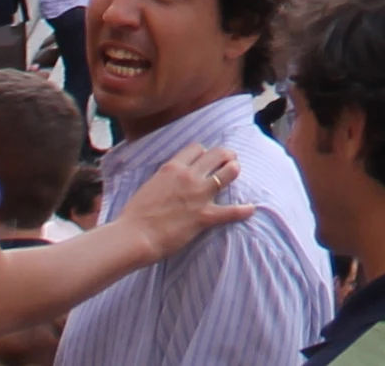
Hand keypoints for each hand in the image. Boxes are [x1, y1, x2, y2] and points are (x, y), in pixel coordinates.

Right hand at [116, 143, 255, 258]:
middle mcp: (188, 176)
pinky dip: (243, 210)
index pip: (197, 148)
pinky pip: (230, 211)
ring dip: (234, 171)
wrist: (133, 235)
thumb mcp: (148, 186)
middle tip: (230, 159)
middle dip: (226, 155)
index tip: (205, 159)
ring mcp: (198, 195)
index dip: (204, 153)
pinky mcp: (204, 216)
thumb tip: (168, 182)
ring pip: (228, 173)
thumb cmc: (134, 215)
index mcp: (172, 168)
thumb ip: (163, 180)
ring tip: (237, 172)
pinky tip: (251, 209)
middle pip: (217, 155)